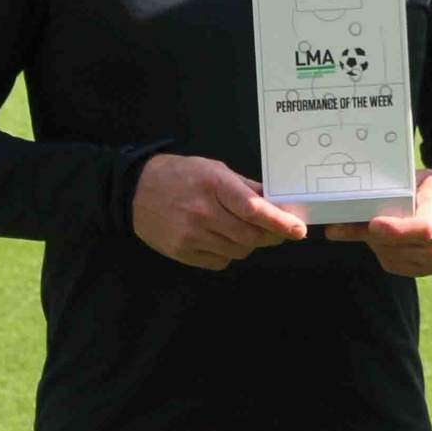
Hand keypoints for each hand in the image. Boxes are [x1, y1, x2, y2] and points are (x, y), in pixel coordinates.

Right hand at [131, 153, 305, 270]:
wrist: (134, 191)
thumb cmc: (179, 175)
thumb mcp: (213, 169)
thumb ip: (245, 187)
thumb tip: (276, 200)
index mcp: (214, 185)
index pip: (253, 209)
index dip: (279, 222)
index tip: (298, 230)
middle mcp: (203, 212)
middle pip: (250, 236)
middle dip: (270, 236)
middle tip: (277, 231)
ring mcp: (191, 235)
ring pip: (238, 251)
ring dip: (248, 244)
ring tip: (241, 230)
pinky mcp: (182, 253)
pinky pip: (220, 261)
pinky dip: (228, 253)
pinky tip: (221, 239)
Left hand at [324, 169, 431, 277]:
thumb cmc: (428, 187)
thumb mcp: (413, 180)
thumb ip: (387, 194)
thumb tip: (344, 213)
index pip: (423, 228)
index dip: (396, 229)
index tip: (373, 224)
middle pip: (396, 243)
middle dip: (368, 232)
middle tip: (342, 222)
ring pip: (388, 254)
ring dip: (371, 240)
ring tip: (367, 223)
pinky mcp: (424, 270)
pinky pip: (390, 263)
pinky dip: (379, 249)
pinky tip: (379, 237)